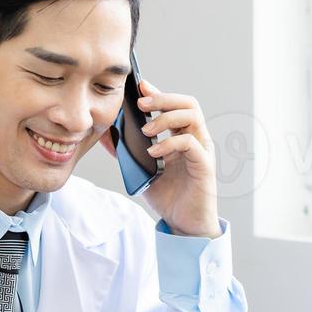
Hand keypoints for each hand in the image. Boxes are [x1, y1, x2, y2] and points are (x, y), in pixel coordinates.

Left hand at [102, 78, 219, 236]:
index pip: (174, 105)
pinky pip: (190, 142)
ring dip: (166, 117)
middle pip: (187, 103)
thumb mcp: (142, 170)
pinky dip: (170, 143)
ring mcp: (202, 150)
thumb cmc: (168, 197)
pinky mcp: (204, 165)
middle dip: (162, 98)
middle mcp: (195, 139)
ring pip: (192, 116)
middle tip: (140, 104)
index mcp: (182, 137)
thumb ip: (128, 152)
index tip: (138, 86)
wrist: (184, 225)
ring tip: (145, 130)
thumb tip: (106, 135)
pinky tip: (154, 153)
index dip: (157, 92)